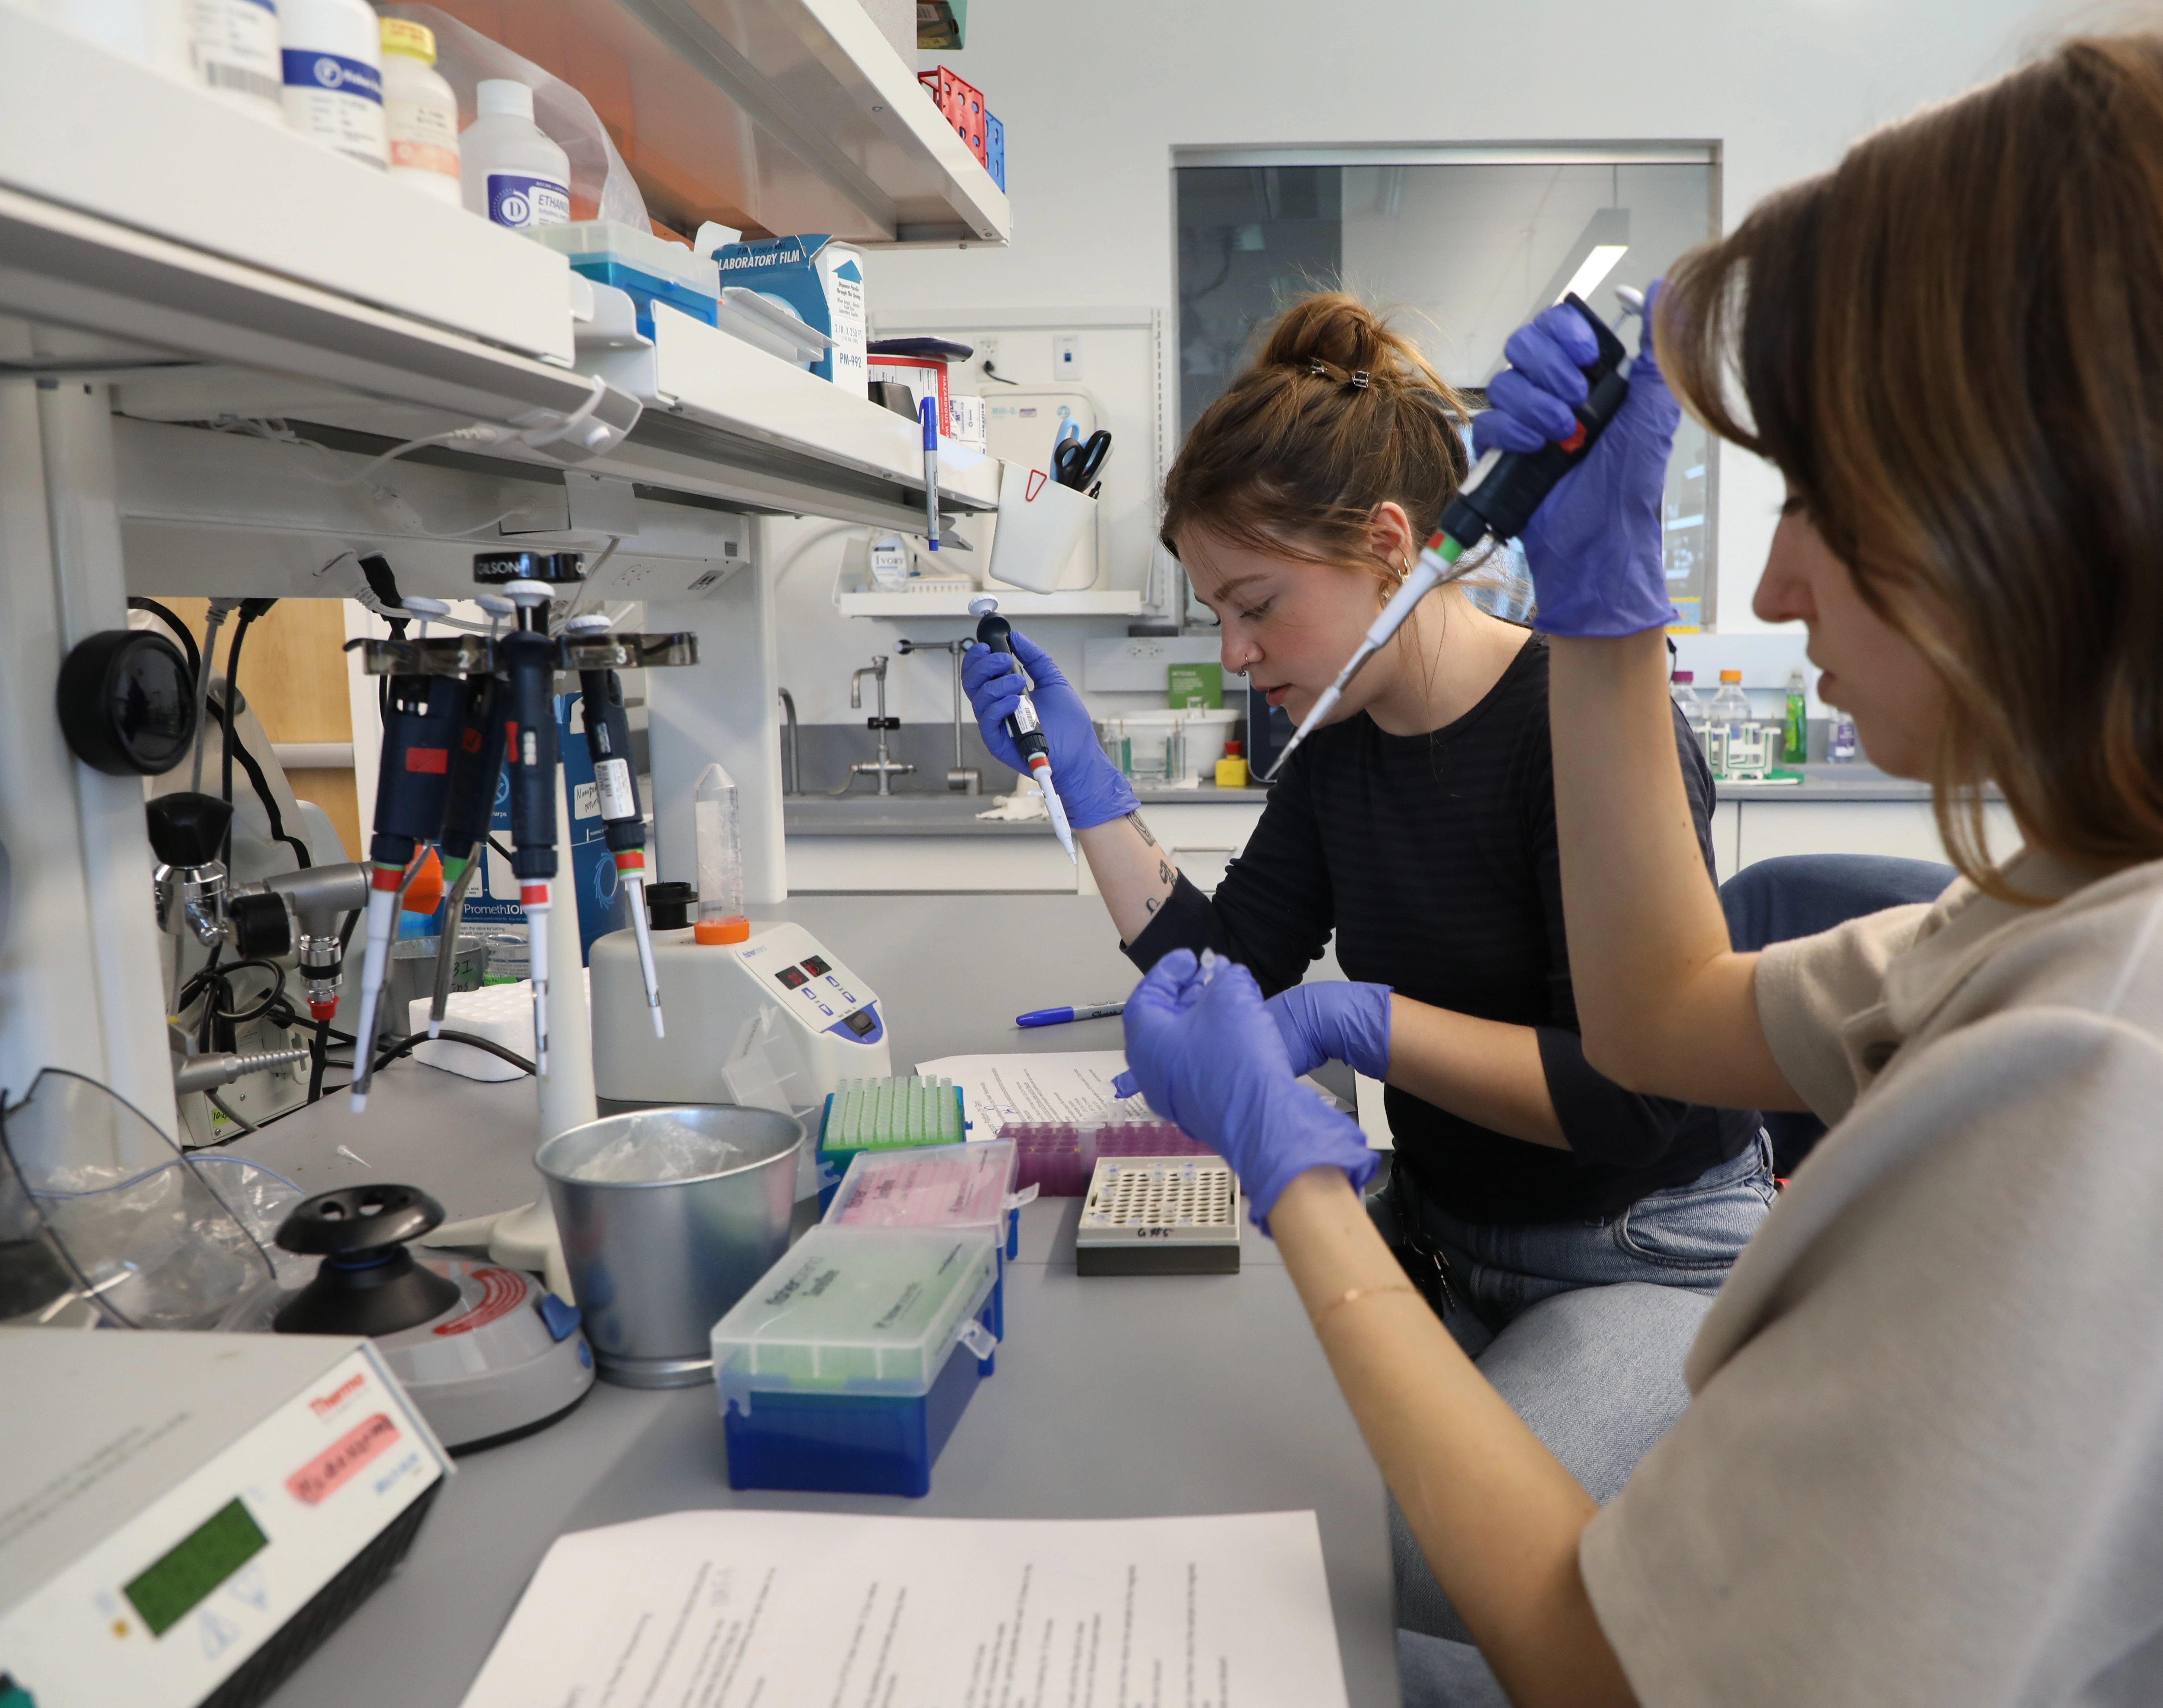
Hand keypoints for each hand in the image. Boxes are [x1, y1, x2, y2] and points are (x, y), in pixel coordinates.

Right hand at [961, 628, 1137, 829]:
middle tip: (1003, 660)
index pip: (980, 672)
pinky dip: (999, 706)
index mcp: (1005, 693)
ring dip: (997, 685)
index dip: (978, 657)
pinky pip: (988, 720)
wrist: (1079, 756)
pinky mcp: (997, 742)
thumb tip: (1017, 638)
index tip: (987, 645)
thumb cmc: (1069, 726)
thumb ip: (1035, 658)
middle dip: (984, 666)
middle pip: (972, 682)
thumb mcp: (1053, 681)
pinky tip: (1015, 701)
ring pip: (979, 699)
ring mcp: (997, 725)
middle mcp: (997, 708)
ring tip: (1018, 683)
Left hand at [1121, 950, 1377, 1226]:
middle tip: (1205, 976)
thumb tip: (1226, 978)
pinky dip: (1206, 1044)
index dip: (1169, 970)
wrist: (1261, 1116)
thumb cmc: (1236, 1060)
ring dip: (1199, 1018)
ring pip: (1178, 1044)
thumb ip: (1224, 978)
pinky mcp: (1195, 1107)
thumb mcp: (1232, 996)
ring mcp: (1170, 1093)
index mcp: (1145, 1038)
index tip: (1187, 959)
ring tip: (1226, 1001)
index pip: (1147, 993)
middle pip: (1160, 1019)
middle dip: (1185, 993)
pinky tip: (1232, 1033)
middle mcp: (1150, 1069)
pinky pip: (1193, 1067)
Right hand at [1470, 282, 1681, 637]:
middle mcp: (1554, 394)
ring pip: (1504, 382)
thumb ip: (1656, 351)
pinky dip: (1510, 431)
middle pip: (1524, 344)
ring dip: (1534, 405)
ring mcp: (1525, 423)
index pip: (1559, 326)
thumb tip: (1664, 291)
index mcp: (1591, 379)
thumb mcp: (1653, 413)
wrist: (1599, 541)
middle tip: (1576, 402)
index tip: (1588, 356)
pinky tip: (1534, 449)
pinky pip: (1486, 422)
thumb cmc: (1630, 486)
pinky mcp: (1502, 452)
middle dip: (1548, 369)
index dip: (1565, 332)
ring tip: (1562, 437)